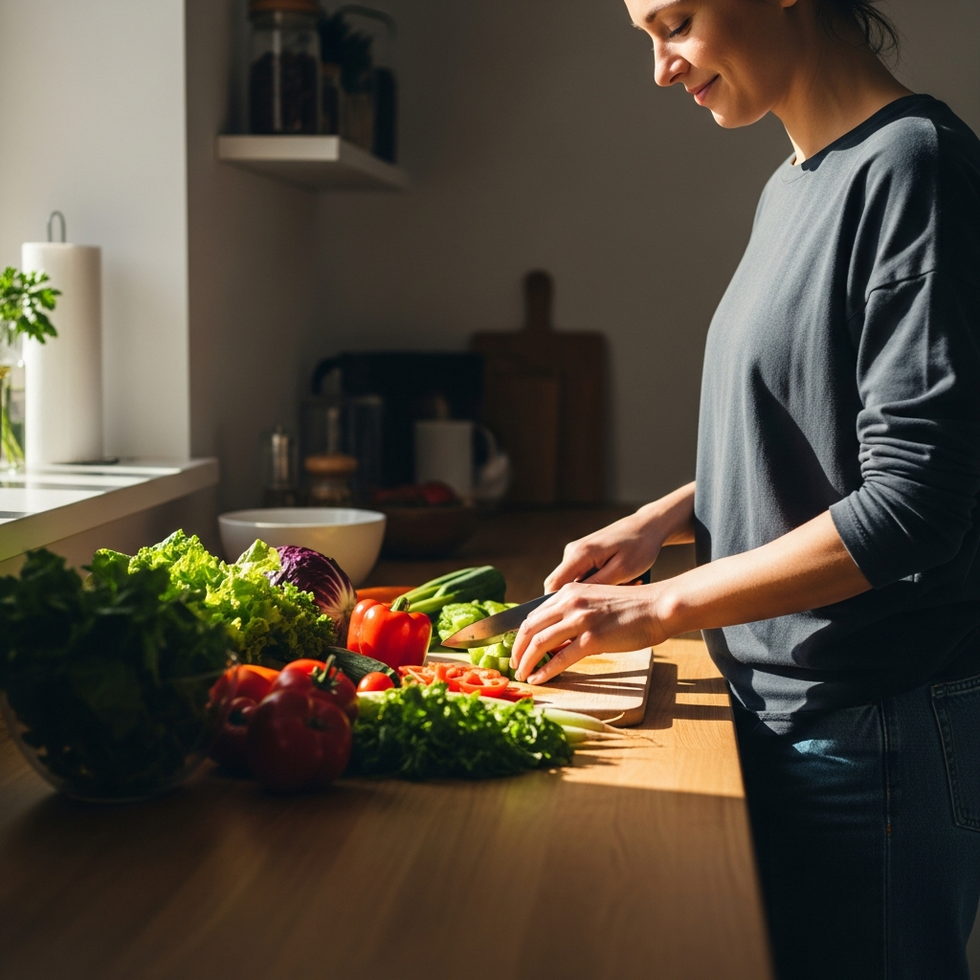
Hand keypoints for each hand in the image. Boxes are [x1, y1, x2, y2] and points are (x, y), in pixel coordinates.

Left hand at [510, 582, 664, 683]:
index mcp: (568, 592)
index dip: (520, 634)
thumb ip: (573, 614)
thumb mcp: (594, 600)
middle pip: (529, 628)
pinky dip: (545, 671)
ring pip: (540, 643)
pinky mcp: (593, 638)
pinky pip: (561, 658)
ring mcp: (580, 619)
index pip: (533, 614)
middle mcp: (570, 602)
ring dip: (527, 662)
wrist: (658, 606)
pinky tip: (539, 679)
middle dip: (517, 650)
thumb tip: (555, 638)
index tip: (516, 649)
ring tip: (522, 675)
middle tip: (514, 665)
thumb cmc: (631, 607)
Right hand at [544, 483, 695, 592]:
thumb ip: (596, 586)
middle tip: (604, 606)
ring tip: (621, 588)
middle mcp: (573, 551)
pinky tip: (618, 582)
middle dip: (577, 601)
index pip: (553, 585)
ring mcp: (577, 552)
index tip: (573, 620)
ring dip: (590, 592)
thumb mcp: (622, 570)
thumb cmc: (639, 547)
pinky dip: (596, 584)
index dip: (556, 606)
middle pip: (559, 586)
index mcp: (579, 554)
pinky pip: (582, 575)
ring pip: (573, 582)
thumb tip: (573, 603)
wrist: (647, 526)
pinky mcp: (584, 554)